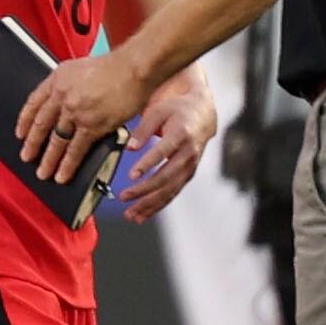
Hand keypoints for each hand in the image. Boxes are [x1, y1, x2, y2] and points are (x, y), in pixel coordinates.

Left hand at [16, 48, 150, 185]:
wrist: (133, 69)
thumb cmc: (115, 67)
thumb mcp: (80, 67)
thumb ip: (68, 84)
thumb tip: (62, 102)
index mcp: (57, 79)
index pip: (33, 103)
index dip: (25, 121)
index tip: (21, 133)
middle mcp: (62, 95)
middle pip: (41, 125)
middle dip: (32, 144)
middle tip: (26, 157)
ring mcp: (76, 112)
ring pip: (56, 141)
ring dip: (48, 160)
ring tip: (43, 173)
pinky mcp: (92, 126)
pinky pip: (76, 150)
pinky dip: (68, 165)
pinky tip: (63, 174)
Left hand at [117, 85, 216, 223]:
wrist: (202, 114)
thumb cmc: (177, 110)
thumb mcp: (158, 110)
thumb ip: (143, 129)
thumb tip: (130, 147)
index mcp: (182, 134)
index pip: (163, 152)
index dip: (148, 164)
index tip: (132, 174)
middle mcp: (189, 153)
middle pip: (166, 176)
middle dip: (144, 190)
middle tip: (124, 196)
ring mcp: (190, 167)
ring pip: (169, 190)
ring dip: (150, 204)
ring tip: (131, 214)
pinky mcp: (187, 175)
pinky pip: (172, 194)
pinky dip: (157, 206)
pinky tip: (142, 214)